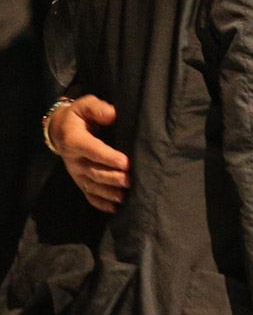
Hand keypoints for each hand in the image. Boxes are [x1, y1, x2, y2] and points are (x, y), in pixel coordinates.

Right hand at [48, 95, 129, 213]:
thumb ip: (97, 108)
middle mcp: (73, 160)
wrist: (60, 130)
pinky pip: (88, 195)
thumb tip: (112, 114)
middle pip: (94, 172)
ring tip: (125, 196)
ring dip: (109, 193)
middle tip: (130, 180)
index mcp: (74, 140)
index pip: (92, 150)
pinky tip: (114, 209)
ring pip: (92, 186)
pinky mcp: (79, 181)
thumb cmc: (78, 116)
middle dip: (113, 178)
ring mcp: (76, 173)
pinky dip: (101, 203)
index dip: (108, 157)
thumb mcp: (84, 105)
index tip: (126, 162)